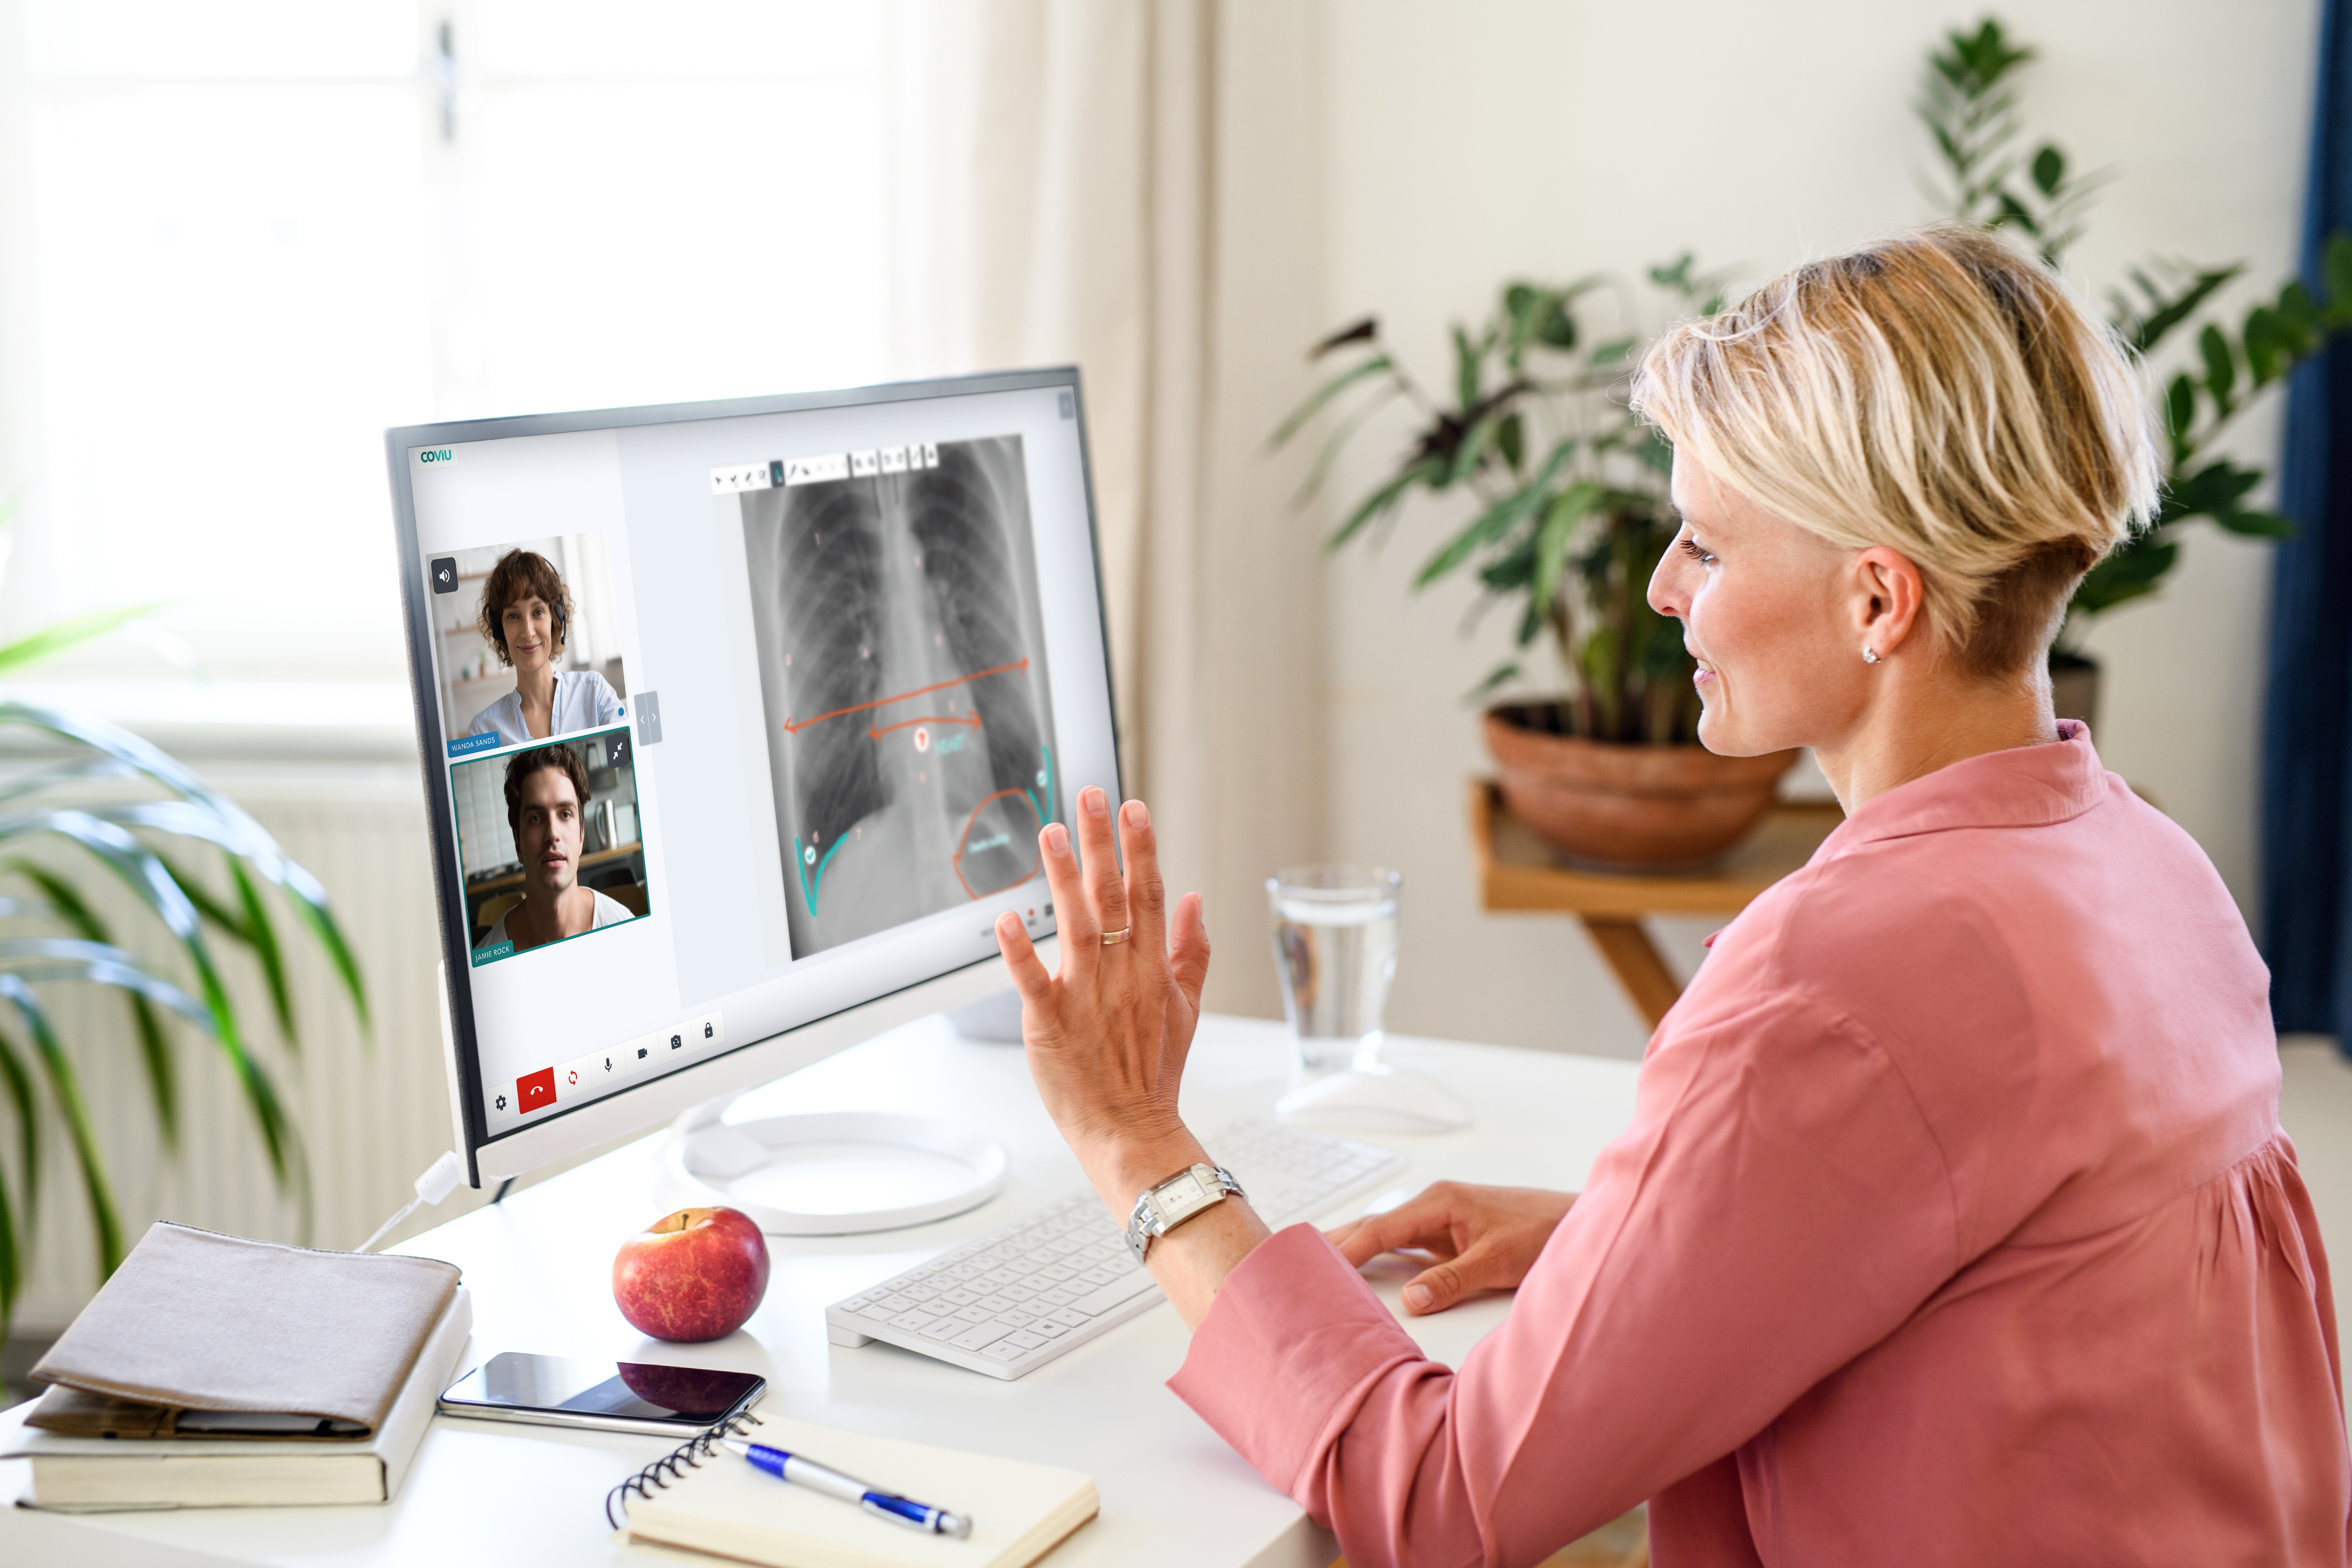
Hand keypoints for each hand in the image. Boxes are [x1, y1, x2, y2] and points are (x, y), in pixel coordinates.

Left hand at [994, 786, 1212, 1205]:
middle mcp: (1122, 975)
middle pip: (1114, 896)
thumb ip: (1193, 950)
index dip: (1142, 848)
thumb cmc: (1154, 1071)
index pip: (1150, 895)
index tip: (1133, 807)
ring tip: (1051, 833)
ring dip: (1063, 878)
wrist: (1132, 1130)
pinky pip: (1033, 980)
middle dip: (1102, 843)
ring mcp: (1086, 997)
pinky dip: (1020, 950)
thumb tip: (1194, 898)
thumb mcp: (1187, 1008)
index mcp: (1153, 968)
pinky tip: (1006, 917)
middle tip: (1090, 794)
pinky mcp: (1051, 1024)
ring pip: (1076, 926)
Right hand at [1326, 1182, 1575, 1314]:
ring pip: (1384, 1235)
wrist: (1576, 1221)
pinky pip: (1403, 1246)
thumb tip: (1411, 1301)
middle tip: (1291, 1260)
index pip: (1379, 1229)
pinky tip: (1361, 1268)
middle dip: (1334, 1242)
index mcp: (1438, 1202)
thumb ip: (1452, 1280)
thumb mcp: (1499, 1261)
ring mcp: (1439, 1221)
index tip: (1316, 1266)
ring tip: (1313, 1263)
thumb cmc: (1544, 1231)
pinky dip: (1377, 1256)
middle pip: (1372, 1226)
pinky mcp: (1449, 1236)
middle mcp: (1433, 1206)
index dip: (1346, 1249)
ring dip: (1353, 1248)